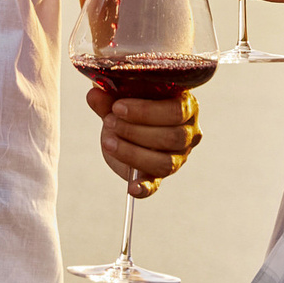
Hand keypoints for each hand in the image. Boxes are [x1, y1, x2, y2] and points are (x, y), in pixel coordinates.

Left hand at [85, 88, 201, 197]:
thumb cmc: (132, 105)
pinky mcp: (160, 176)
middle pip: (172, 137)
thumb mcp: (123, 98)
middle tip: (109, 122)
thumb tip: (94, 94)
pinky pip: (155, 185)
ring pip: (164, 162)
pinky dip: (144, 188)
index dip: (145, 111)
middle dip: (135, 130)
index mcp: (187, 107)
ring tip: (108, 141)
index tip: (117, 108)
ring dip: (132, 152)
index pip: (175, 111)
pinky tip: (132, 188)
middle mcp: (189, 134)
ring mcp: (177, 157)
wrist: (127, 123)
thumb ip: (110, 98)